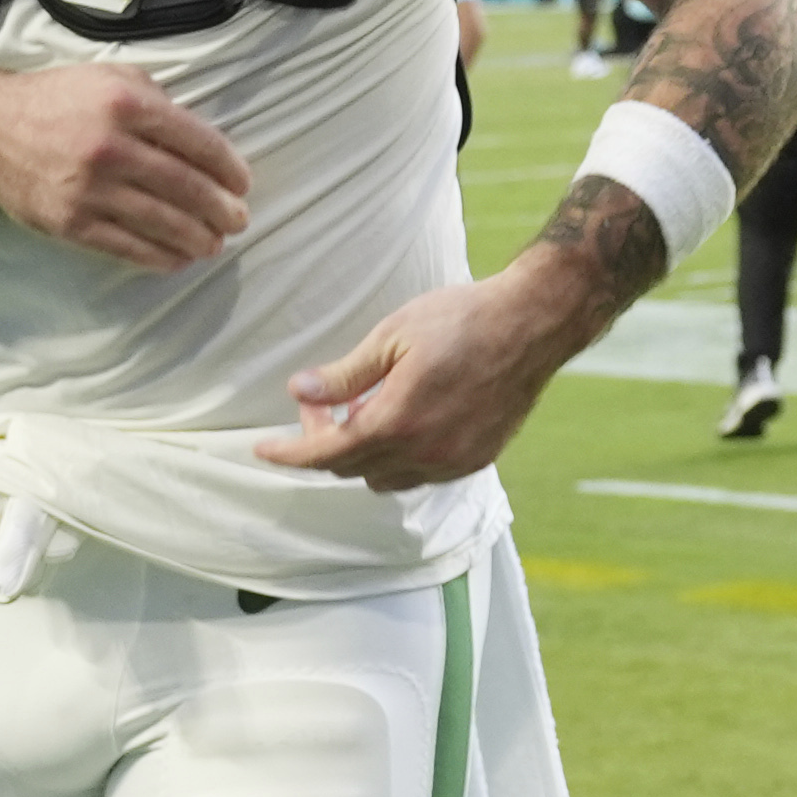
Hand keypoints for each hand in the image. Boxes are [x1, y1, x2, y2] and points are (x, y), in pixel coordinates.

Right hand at [0, 64, 251, 268]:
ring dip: (199, 238)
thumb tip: (201, 139)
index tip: (243, 183)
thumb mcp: (110, 77)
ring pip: (163, 222)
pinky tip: (178, 257)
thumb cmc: (55, 101)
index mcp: (127, 104)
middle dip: (222, 209)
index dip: (229, 168)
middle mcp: (110, 146)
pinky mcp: (70, 222)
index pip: (198, 142)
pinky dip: (160, 256)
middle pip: (187, 188)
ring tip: (215, 243)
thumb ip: (158, 100)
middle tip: (239, 219)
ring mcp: (89, 189)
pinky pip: (128, 246)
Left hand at [254, 265, 576, 490]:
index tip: (262, 449)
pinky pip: (422, 474)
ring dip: (363, 454)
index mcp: (397, 421)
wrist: (534, 322)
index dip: (289, 453)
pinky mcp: (477, 458)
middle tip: (321, 401)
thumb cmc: (463, 318)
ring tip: (368, 409)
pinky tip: (405, 420)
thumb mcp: (393, 335)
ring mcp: (455, 460)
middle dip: (325, 441)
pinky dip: (400, 457)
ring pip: (386, 478)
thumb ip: (344, 374)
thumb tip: (299, 391)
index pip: (325, 453)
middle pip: (351, 468)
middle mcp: (426, 451)